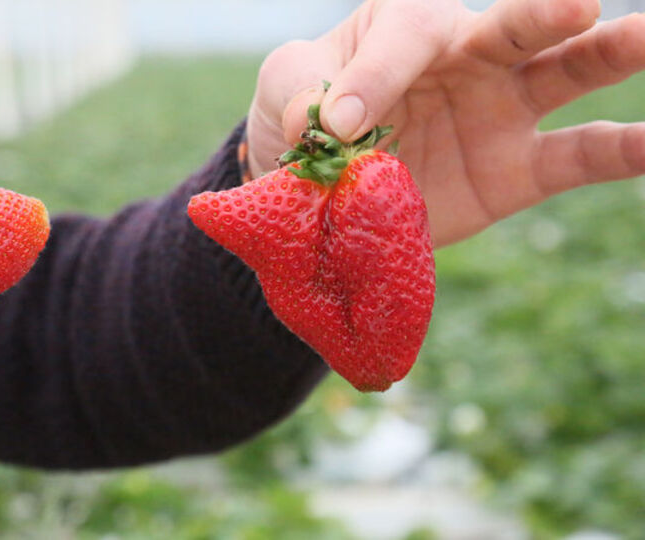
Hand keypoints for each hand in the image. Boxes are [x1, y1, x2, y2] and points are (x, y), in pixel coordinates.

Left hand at [247, 0, 644, 246]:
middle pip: (514, 26)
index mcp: (404, 27)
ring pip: (566, 74)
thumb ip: (302, 93)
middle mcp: (468, 57)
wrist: (326, 182)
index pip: (406, 37)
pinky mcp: (519, 170)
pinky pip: (578, 157)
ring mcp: (502, 110)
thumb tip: (331, 123)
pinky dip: (622, 151)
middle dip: (544, 13)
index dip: (375, 79)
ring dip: (609, 55)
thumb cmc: (305, 112)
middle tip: (576, 4)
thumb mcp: (286, 91)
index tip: (340, 127)